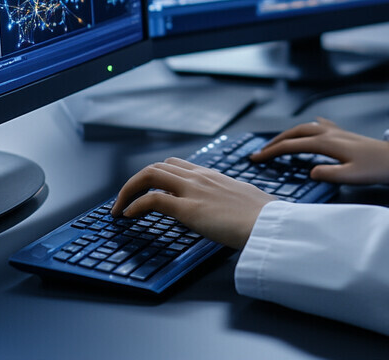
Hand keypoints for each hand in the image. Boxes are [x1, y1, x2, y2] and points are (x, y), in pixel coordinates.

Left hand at [110, 157, 275, 249]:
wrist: (270, 223)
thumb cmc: (262, 216)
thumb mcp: (242, 199)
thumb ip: (227, 198)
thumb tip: (224, 209)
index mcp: (212, 175)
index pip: (176, 164)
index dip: (156, 175)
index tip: (146, 190)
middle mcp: (200, 177)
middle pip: (158, 166)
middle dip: (135, 181)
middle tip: (124, 199)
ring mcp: (193, 191)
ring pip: (151, 175)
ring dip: (128, 190)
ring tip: (119, 207)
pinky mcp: (189, 209)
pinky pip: (152, 200)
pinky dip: (134, 205)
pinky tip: (128, 216)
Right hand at [250, 118, 388, 185]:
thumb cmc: (376, 169)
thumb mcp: (351, 177)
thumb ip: (329, 174)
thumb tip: (310, 172)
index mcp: (327, 143)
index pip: (293, 145)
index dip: (272, 151)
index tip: (256, 158)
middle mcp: (329, 133)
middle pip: (295, 132)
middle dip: (275, 141)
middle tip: (260, 152)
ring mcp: (337, 131)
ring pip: (306, 127)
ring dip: (289, 133)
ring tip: (278, 142)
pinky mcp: (344, 134)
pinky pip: (322, 125)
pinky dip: (312, 125)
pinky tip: (313, 123)